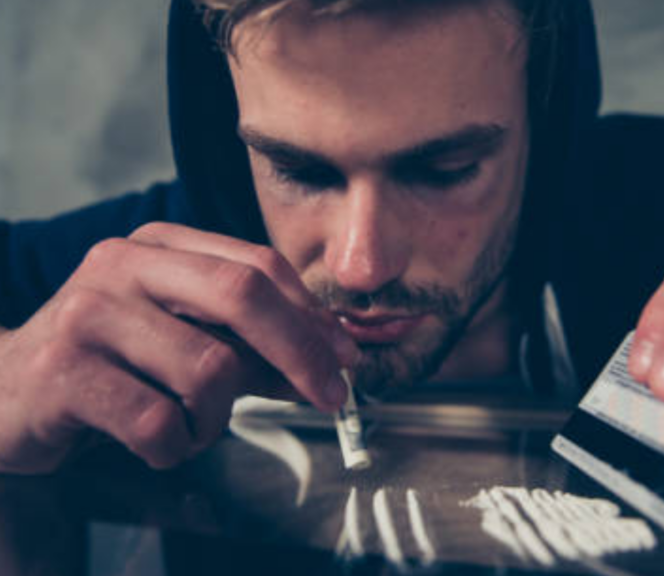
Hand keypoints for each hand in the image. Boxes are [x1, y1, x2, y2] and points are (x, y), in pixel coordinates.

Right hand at [0, 222, 357, 473]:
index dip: (313, 316)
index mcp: (159, 247)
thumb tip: (329, 358)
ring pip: (209, 370)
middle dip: (301, 352)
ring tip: (189, 425)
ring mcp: (87, 314)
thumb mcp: (188, 341)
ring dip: (217, 418)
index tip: (346, 357)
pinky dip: (175, 446)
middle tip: (330, 396)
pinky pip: (159, 421)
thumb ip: (253, 343)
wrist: (7, 397)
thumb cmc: (112, 367)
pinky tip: (155, 442)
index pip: (259, 267)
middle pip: (243, 295)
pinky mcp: (61, 372)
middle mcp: (121, 266)